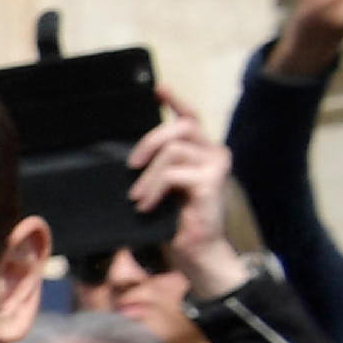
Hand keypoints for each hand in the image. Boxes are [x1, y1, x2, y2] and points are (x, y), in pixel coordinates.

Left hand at [135, 92, 252, 296]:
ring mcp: (216, 165)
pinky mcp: (212, 182)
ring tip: (138, 198)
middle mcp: (213, 152)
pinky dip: (155, 188)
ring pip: (173, 150)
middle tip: (130, 164)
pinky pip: (173, 173)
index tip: (157, 89)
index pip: (190, 117)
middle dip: (149, 141)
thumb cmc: (173, 222)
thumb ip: (154, 167)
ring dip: (148, 175)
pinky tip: (147, 206)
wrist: (196, 252)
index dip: (175, 101)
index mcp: (200, 151)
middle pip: (180, 127)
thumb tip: (126, 156)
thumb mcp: (160, 189)